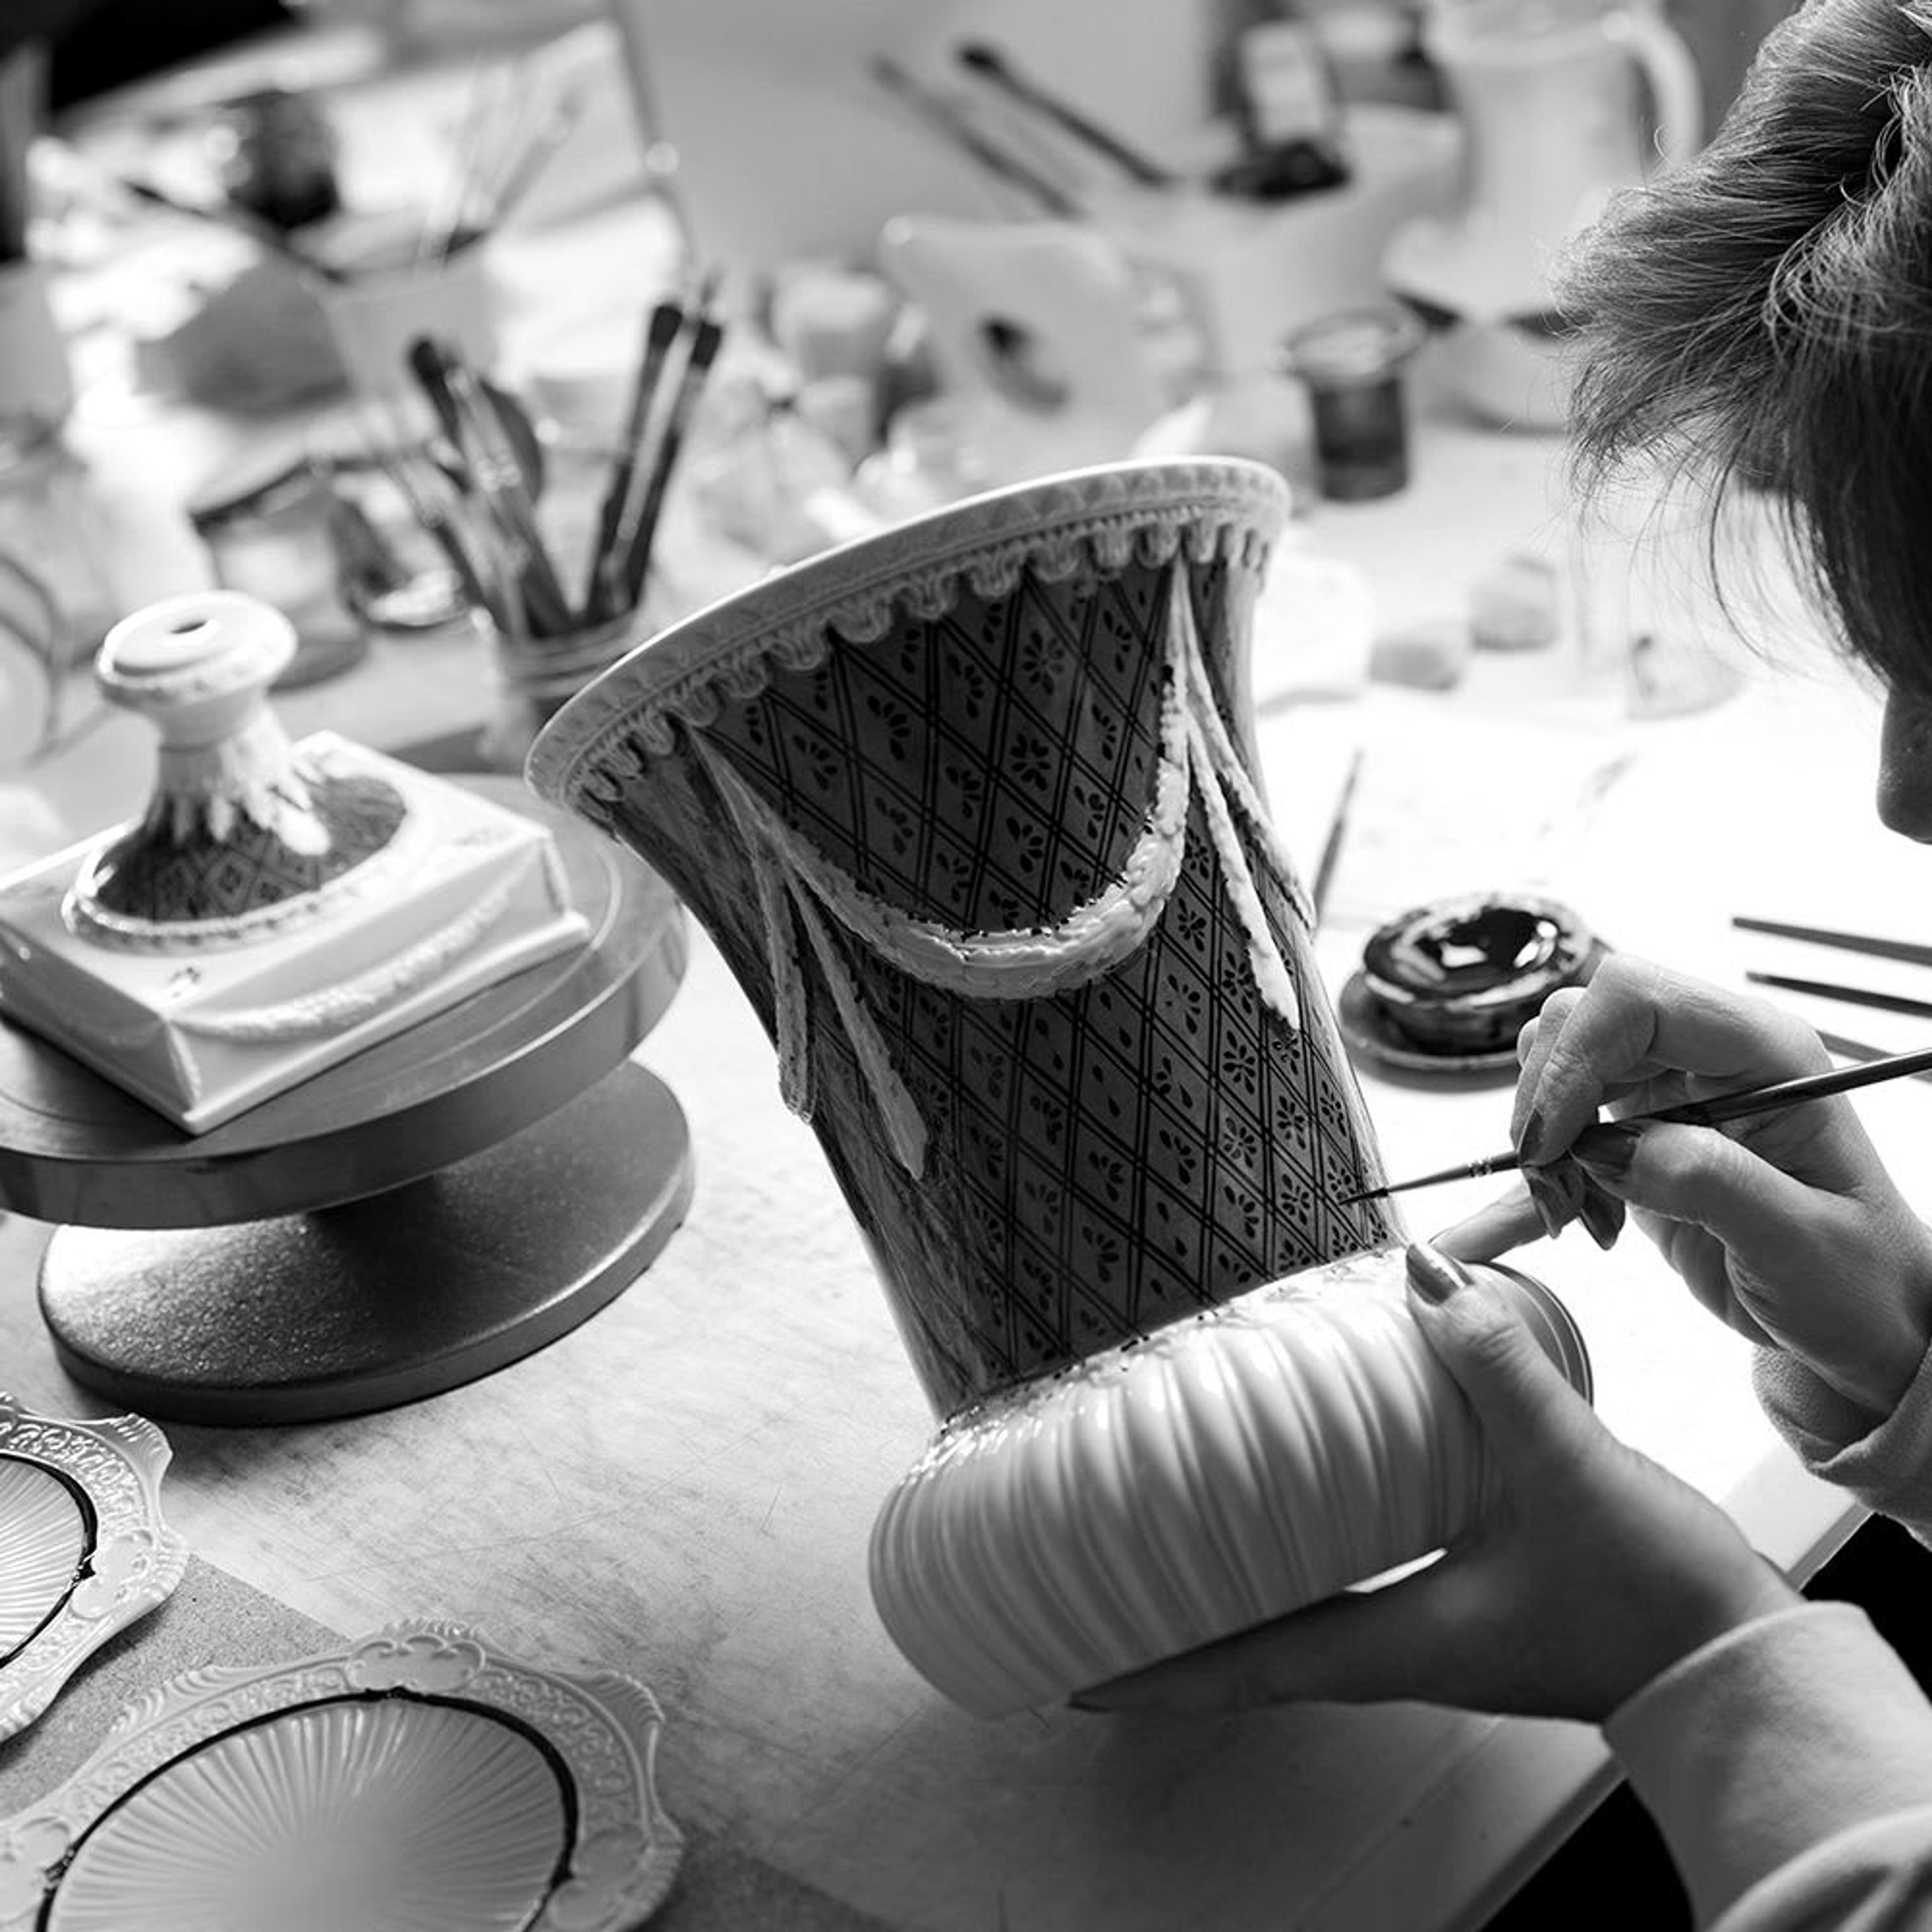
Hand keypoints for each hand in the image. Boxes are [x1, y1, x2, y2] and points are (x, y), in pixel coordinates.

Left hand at [1075, 1244, 1797, 1724]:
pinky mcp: (1473, 1604)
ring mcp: (1437, 1632)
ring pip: (1309, 1613)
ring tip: (1177, 1538)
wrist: (1737, 1659)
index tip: (1076, 1676)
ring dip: (1242, 1585)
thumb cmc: (1653, 1596)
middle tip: (1105, 1589)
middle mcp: (1404, 1651)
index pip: (1250, 1666)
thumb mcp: (1567, 1471)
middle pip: (1262, 1647)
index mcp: (1401, 1644)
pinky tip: (1308, 1507)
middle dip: (1180, 1627)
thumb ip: (1496, 1369)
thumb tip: (1425, 1276)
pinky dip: (1315, 1552)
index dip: (1160, 1673)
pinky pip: (1363, 1582)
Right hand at [1437, 953, 1931, 1417]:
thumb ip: (1711, 1183)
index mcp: (1764, 1053)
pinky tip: (1517, 1225)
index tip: (1550, 1140)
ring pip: (1556, 1071)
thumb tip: (1613, 1148)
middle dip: (1544, 1098)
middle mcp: (1711, 1058)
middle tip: (1547, 1181)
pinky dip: (1530, 1181)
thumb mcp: (1801, 1242)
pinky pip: (1559, 1138)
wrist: (1865, 1328)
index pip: (1635, 998)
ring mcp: (1670, 1096)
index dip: (1575, 1057)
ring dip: (1539, 1141)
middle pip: (1581, 1021)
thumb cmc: (1860, 1284)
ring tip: (1565, 1211)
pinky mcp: (1637, 1141)